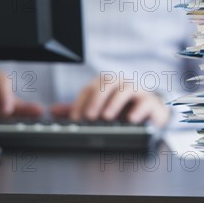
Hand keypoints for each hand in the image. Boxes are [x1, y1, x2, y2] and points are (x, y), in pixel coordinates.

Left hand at [50, 76, 169, 127]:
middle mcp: (120, 84)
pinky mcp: (150, 101)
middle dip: (96, 99)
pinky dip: (138, 110)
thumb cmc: (122, 109)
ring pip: (126, 89)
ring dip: (115, 102)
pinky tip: (131, 119)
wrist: (150, 113)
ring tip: (107, 116)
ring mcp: (137, 90)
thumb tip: (53, 110)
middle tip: (90, 116)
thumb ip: (79, 109)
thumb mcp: (99, 109)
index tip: (75, 118)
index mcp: (106, 84)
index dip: (81, 102)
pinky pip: (145, 101)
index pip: (90, 88)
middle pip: (107, 83)